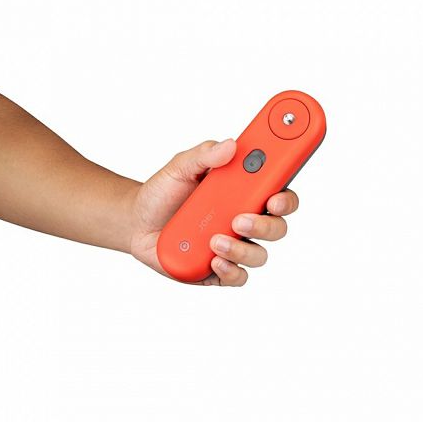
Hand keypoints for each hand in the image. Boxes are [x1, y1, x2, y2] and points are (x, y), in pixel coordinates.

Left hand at [129, 139, 299, 285]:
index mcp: (242, 192)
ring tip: (215, 240)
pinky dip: (230, 270)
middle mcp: (243, 220)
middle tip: (240, 219)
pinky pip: (237, 276)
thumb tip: (230, 145)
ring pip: (259, 255)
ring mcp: (232, 246)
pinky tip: (214, 261)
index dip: (286, 196)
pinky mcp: (217, 270)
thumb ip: (204, 154)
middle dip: (265, 225)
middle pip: (277, 227)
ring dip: (242, 249)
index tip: (275, 197)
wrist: (136, 221)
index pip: (278, 193)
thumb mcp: (180, 167)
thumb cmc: (163, 193)